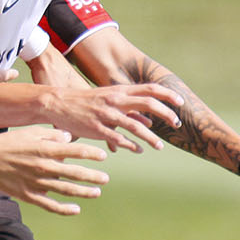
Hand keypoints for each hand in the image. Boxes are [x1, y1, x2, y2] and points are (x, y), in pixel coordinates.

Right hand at [0, 127, 108, 215]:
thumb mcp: (31, 132)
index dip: (91, 154)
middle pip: (74, 173)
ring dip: (84, 192)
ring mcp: (36, 182)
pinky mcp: (28, 195)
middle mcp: (43, 167)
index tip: (103, 156)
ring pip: (66, 190)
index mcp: (45, 149)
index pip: (75, 152)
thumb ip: (51, 135)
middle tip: (106, 178)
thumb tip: (69, 139)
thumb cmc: (10, 142)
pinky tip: (76, 209)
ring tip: (97, 192)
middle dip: (93, 176)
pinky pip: (50, 205)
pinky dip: (64, 209)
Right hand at [40, 83, 181, 152]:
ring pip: (136, 126)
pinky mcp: (98, 129)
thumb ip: (128, 108)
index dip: (168, 95)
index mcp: (120, 91)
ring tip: (159, 146)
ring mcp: (107, 115)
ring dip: (150, 137)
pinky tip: (137, 150)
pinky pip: (119, 139)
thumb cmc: (85, 102)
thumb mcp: (108, 99)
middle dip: (166, 114)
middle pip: (149, 104)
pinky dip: (131, 145)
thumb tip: (148, 121)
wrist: (59, 103)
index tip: (180, 103)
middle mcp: (116, 100)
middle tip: (176, 124)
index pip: (150, 89)